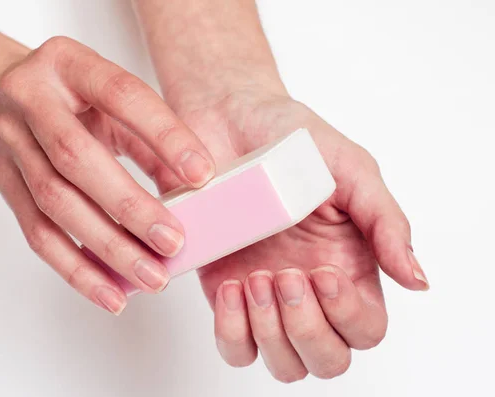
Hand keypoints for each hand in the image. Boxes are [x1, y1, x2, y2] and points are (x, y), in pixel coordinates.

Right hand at [0, 36, 215, 314]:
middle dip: (130, 207)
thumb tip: (194, 190)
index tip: (203, 174)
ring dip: (107, 248)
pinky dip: (77, 270)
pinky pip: (38, 234)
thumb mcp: (107, 99)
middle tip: (174, 243)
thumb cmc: (65, 97)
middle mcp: (31, 101)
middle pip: (78, 159)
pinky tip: (112, 293)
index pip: (121, 96)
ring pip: (56, 204)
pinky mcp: (3, 185)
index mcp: (68, 64)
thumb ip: (148, 138)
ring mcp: (10, 145)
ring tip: (152, 276)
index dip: (164, 135)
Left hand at [145, 89, 428, 381]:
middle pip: (325, 358)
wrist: (227, 121)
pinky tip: (231, 285)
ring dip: (270, 333)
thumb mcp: (351, 170)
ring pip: (282, 361)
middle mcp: (308, 290)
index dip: (347, 316)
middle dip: (306, 328)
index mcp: (348, 266)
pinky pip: (234, 346)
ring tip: (255, 279)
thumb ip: (386, 223)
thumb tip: (417, 279)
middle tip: (283, 275)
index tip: (322, 272)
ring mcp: (265, 297)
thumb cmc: (291, 140)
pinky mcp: (224, 292)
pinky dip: (233, 330)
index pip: (365, 328)